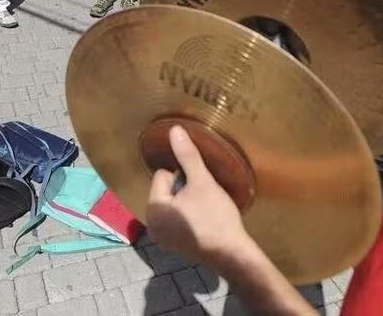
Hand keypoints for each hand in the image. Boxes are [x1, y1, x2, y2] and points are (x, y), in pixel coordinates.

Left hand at [146, 126, 251, 266]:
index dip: (183, 178)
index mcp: (153, 207)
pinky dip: (185, 218)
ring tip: (203, 211)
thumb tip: (174, 129)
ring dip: (184, 203)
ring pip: (170, 205)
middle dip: (181, 191)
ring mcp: (160, 238)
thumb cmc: (216, 216)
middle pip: (163, 191)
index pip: (162, 176)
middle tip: (202, 201)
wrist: (232, 254)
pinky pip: (174, 221)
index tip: (199, 189)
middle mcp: (150, 224)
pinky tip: (202, 223)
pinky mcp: (171, 246)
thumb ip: (187, 156)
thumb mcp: (202, 182)